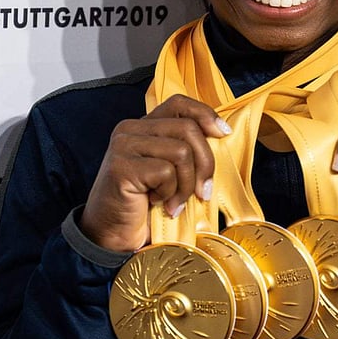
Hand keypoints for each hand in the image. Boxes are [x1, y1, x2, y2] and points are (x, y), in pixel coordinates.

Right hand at [79, 95, 230, 251]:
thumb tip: (222, 134)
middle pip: (188, 129)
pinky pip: (166, 172)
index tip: (224, 133)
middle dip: (205, 163)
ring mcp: (124, 145)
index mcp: (144, 125)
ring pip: (181, 151)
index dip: (206, 115)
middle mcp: (131, 129)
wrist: (113, 234)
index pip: (179, 104)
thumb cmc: (146, 204)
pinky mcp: (121, 166)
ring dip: (187, 184)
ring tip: (175, 202)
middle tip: (203, 192)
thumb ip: (186, 149)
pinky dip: (170, 193)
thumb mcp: (170, 170)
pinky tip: (158, 204)